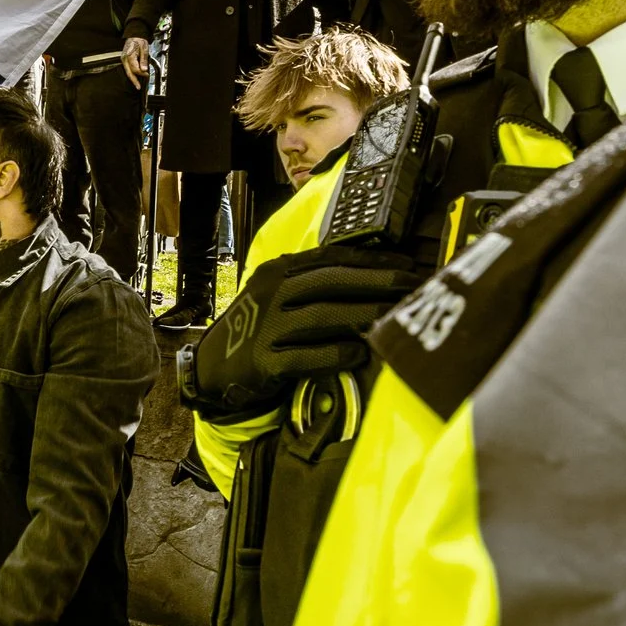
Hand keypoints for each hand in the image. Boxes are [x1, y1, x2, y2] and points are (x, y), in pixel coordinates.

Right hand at [120, 35, 149, 89]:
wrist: (134, 35)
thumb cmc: (139, 40)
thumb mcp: (144, 48)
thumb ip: (144, 59)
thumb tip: (144, 69)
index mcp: (129, 56)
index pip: (135, 69)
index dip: (141, 73)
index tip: (147, 74)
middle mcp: (125, 59)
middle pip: (129, 72)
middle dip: (134, 80)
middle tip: (138, 87)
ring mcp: (124, 59)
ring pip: (128, 72)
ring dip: (132, 78)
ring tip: (137, 84)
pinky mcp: (125, 60)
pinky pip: (128, 69)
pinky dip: (131, 74)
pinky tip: (135, 77)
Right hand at [183, 245, 426, 420]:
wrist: (213, 367)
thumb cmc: (260, 328)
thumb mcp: (278, 294)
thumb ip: (314, 284)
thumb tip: (376, 278)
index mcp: (278, 271)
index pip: (330, 258)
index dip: (371, 261)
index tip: (406, 265)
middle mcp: (271, 293)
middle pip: (330, 282)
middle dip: (376, 283)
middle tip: (412, 288)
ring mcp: (265, 327)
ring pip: (321, 317)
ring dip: (362, 316)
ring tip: (393, 319)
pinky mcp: (263, 363)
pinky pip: (305, 357)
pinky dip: (334, 355)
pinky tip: (359, 354)